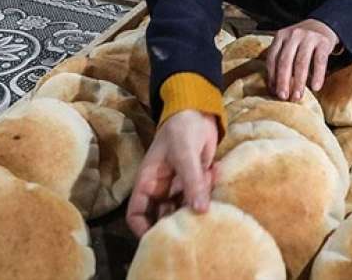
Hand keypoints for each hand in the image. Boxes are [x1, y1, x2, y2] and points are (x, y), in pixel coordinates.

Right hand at [125, 110, 218, 236]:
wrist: (200, 111)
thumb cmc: (182, 128)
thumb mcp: (185, 153)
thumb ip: (192, 181)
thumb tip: (200, 211)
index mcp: (148, 182)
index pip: (137, 213)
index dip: (143, 229)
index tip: (160, 239)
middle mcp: (161, 188)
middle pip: (161, 217)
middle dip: (175, 224)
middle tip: (193, 230)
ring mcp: (179, 186)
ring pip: (183, 209)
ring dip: (195, 209)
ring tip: (209, 205)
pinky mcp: (197, 183)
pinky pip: (199, 197)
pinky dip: (208, 194)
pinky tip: (215, 180)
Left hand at [264, 19, 338, 100]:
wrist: (323, 26)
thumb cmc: (302, 42)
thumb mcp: (288, 45)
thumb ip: (281, 60)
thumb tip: (275, 88)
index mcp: (280, 36)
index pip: (272, 58)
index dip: (272, 76)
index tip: (273, 92)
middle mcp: (293, 35)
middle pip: (285, 61)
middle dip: (283, 81)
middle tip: (283, 97)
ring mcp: (309, 37)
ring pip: (301, 62)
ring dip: (299, 82)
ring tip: (297, 96)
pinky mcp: (323, 42)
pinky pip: (320, 61)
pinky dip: (317, 75)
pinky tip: (315, 87)